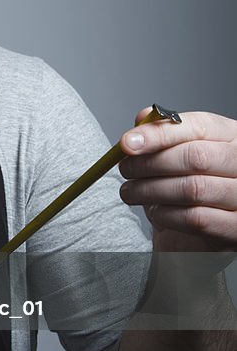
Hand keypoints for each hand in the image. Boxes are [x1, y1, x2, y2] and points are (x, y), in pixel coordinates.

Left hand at [119, 108, 236, 252]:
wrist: (201, 234)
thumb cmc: (191, 185)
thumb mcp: (177, 153)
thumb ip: (163, 134)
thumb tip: (143, 117)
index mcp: (232, 136)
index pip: (198, 127)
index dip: (159, 133)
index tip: (127, 143)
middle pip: (195, 157)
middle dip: (151, 163)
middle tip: (125, 169)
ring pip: (193, 188)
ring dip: (151, 190)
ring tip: (130, 191)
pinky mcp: (236, 227)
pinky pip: (196, 218)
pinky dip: (167, 214)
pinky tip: (154, 211)